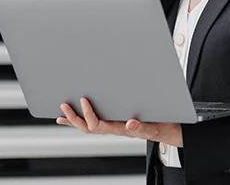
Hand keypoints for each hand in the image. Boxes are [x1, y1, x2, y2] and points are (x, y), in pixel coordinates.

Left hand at [57, 97, 182, 147]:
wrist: (166, 129)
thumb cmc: (160, 126)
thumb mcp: (153, 126)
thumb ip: (142, 127)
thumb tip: (131, 123)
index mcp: (120, 128)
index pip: (99, 124)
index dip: (89, 114)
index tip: (84, 100)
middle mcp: (113, 128)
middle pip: (88, 127)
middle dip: (74, 118)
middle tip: (64, 106)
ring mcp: (112, 126)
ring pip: (88, 126)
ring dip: (74, 120)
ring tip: (62, 113)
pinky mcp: (114, 122)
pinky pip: (94, 123)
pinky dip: (81, 119)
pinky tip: (74, 115)